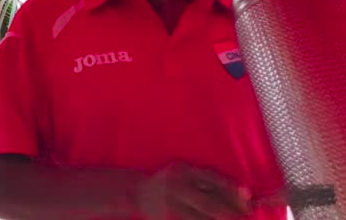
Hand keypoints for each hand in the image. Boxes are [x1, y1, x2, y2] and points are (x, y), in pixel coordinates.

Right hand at [137, 162, 252, 219]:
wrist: (138, 192)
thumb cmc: (168, 181)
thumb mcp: (184, 172)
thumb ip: (205, 180)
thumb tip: (237, 192)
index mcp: (183, 171)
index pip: (211, 179)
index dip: (230, 188)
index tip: (248, 196)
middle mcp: (177, 186)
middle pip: (207, 201)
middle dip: (229, 210)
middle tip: (247, 214)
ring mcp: (171, 204)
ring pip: (200, 217)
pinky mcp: (167, 217)